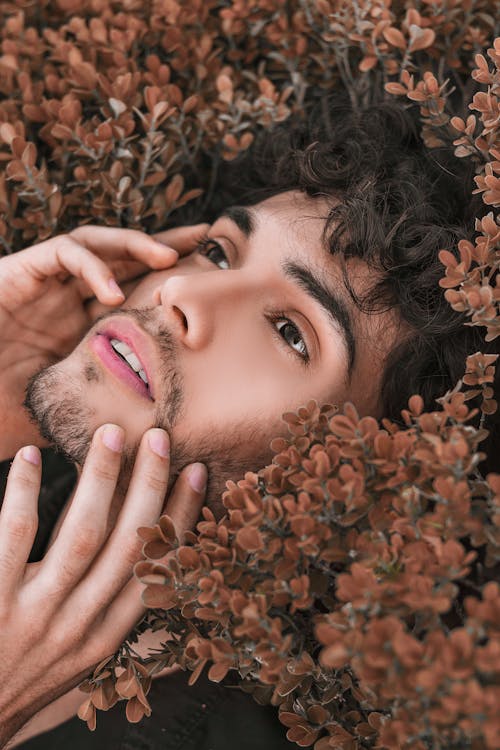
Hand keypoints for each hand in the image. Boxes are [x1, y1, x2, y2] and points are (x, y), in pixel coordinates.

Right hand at [0, 223, 206, 458]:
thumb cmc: (6, 411)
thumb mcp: (71, 411)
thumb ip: (106, 414)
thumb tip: (153, 441)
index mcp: (84, 325)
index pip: (135, 293)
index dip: (169, 284)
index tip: (209, 283)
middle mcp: (68, 298)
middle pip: (122, 258)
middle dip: (163, 244)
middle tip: (204, 237)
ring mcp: (46, 284)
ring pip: (95, 242)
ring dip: (133, 245)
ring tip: (168, 256)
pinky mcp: (21, 271)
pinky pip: (63, 253)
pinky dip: (93, 265)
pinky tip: (114, 292)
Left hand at [0, 425, 205, 747]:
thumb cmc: (23, 678)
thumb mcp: (76, 653)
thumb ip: (103, 606)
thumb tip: (136, 549)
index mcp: (106, 636)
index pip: (156, 567)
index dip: (181, 516)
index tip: (196, 472)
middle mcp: (79, 626)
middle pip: (128, 545)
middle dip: (149, 486)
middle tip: (158, 438)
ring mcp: (36, 615)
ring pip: (82, 535)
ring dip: (101, 480)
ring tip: (111, 437)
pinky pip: (15, 536)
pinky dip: (26, 492)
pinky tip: (32, 459)